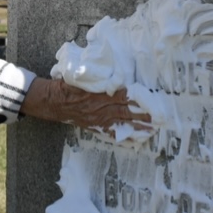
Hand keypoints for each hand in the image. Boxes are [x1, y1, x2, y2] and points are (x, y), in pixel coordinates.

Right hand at [20, 77, 150, 132]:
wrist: (53, 101)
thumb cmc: (68, 84)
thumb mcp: (81, 74)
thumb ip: (97, 74)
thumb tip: (115, 71)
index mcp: (97, 93)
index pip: (120, 96)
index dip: (136, 98)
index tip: (150, 99)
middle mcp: (99, 108)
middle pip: (124, 111)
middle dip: (142, 115)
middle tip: (159, 117)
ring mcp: (97, 119)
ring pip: (121, 123)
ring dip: (137, 126)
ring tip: (152, 129)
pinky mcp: (95, 127)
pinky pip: (111, 133)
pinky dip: (123, 137)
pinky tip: (135, 140)